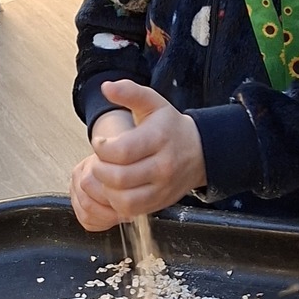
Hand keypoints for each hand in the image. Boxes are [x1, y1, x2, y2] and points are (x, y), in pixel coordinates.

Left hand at [69, 81, 206, 229]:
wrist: (199, 151)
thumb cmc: (170, 127)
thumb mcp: (153, 103)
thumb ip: (129, 91)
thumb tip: (106, 87)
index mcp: (159, 138)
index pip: (121, 151)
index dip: (101, 148)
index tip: (99, 143)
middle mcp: (163, 166)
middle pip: (119, 178)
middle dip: (100, 170)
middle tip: (99, 161)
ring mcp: (162, 188)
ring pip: (123, 199)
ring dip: (106, 189)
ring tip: (106, 176)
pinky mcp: (159, 202)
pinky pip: (130, 210)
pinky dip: (116, 202)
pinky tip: (115, 188)